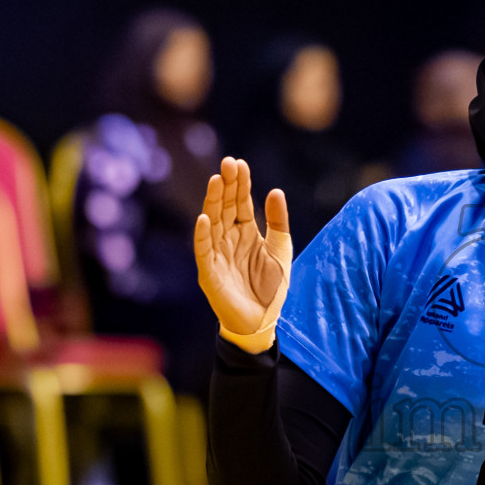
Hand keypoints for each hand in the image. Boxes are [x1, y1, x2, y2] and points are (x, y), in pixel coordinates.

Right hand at [194, 156, 290, 352]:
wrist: (263, 322)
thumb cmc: (270, 288)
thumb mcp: (281, 251)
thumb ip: (278, 222)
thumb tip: (275, 190)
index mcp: (246, 232)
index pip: (241, 202)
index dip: (240, 184)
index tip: (240, 163)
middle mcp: (229, 239)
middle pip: (226, 207)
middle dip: (226, 185)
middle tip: (227, 162)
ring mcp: (217, 254)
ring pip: (213, 223)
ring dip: (214, 202)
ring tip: (216, 181)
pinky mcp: (209, 272)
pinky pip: (204, 251)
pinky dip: (203, 235)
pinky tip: (204, 218)